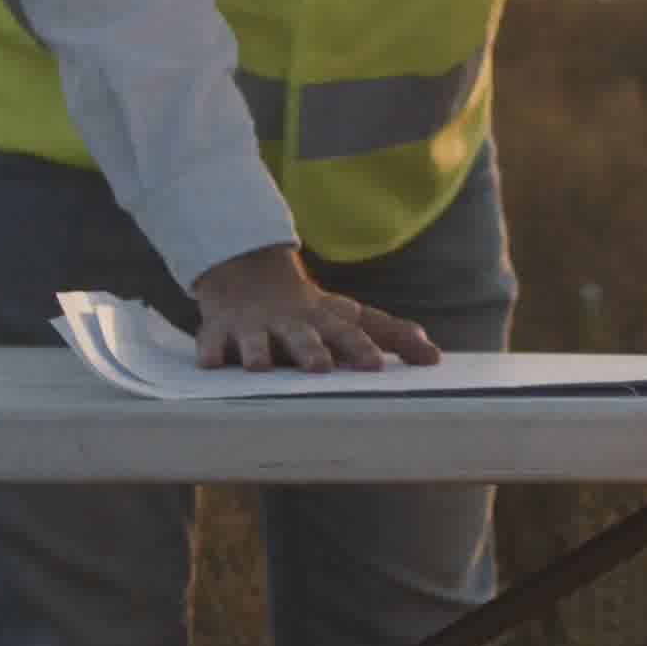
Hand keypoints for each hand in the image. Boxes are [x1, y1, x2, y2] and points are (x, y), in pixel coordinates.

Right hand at [190, 242, 444, 372]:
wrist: (248, 277)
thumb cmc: (309, 312)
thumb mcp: (349, 318)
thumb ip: (390, 335)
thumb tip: (434, 357)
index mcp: (326, 320)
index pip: (351, 331)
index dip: (363, 346)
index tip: (376, 365)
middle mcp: (293, 323)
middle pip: (305, 336)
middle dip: (312, 351)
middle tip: (321, 368)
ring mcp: (255, 327)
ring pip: (258, 340)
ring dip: (259, 351)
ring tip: (259, 365)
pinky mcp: (221, 332)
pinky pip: (213, 343)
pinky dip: (212, 351)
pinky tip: (212, 363)